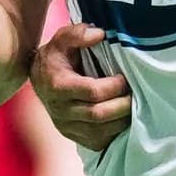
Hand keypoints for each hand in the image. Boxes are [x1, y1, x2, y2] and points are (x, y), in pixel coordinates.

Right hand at [30, 24, 130, 150]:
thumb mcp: (62, 39)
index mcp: (58, 86)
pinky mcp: (73, 136)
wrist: (40, 79)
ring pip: (101, 132)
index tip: (124, 78)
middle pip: (98, 115)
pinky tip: (122, 118)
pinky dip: (114, 132)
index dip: (113, 86)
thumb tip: (99, 34)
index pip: (92, 92)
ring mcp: (66, 126)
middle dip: (122, 105)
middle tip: (135, 94)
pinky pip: (98, 141)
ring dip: (121, 120)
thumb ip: (78, 34)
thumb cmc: (56, 57)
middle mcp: (60, 110)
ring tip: (132, 106)